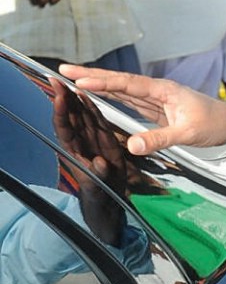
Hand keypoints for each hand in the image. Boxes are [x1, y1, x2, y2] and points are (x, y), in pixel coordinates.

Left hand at [51, 82, 128, 243]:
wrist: (109, 204)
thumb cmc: (100, 199)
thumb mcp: (98, 189)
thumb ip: (97, 176)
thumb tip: (99, 163)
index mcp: (74, 154)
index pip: (64, 128)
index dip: (60, 111)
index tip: (58, 95)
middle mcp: (80, 145)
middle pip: (69, 117)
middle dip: (63, 99)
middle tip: (57, 78)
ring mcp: (91, 142)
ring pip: (81, 117)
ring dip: (74, 100)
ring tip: (70, 82)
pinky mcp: (102, 142)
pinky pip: (95, 122)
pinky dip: (91, 108)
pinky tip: (88, 97)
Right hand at [57, 66, 225, 154]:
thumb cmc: (213, 125)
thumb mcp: (188, 134)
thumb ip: (160, 139)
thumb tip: (132, 145)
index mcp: (163, 90)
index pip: (127, 84)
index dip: (103, 82)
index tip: (80, 80)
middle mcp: (156, 91)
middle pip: (119, 82)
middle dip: (92, 76)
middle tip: (64, 70)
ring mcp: (155, 99)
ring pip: (121, 90)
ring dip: (98, 84)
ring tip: (73, 80)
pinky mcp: (156, 109)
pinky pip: (128, 100)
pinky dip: (110, 97)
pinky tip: (97, 96)